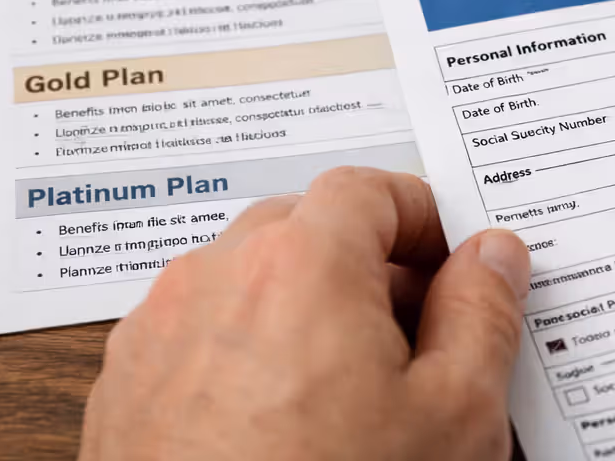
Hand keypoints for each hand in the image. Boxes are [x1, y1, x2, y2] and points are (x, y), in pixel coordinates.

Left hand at [79, 167, 528, 460]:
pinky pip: (200, 335)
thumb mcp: (452, 414)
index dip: (426, 219)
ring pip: (249, 281)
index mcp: (300, 264)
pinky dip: (246, 354)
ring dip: (303, 309)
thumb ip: (482, 313)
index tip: (455, 267)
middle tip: (417, 335)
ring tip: (349, 393)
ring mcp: (157, 334)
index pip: (372, 189)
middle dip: (367, 265)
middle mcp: (215, 281)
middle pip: (306, 226)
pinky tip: (286, 424)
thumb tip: (491, 257)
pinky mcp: (123, 391)